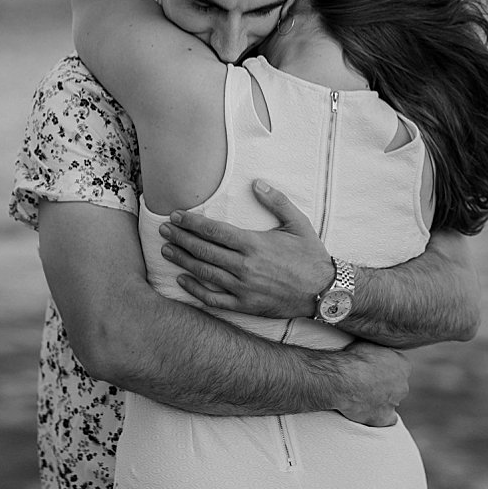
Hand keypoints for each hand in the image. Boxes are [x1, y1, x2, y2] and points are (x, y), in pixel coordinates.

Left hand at [162, 182, 333, 318]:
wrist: (323, 291)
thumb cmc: (311, 256)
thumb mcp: (298, 223)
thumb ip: (276, 201)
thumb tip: (256, 183)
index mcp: (254, 244)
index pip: (214, 231)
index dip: (192, 222)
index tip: (177, 216)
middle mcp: (244, 266)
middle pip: (203, 250)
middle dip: (181, 238)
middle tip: (164, 229)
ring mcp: (243, 287)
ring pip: (204, 272)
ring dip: (182, 260)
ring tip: (166, 249)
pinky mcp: (244, 305)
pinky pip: (213, 298)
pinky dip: (195, 289)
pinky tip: (182, 280)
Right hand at [331, 341, 410, 426]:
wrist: (343, 379)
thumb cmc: (353, 359)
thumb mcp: (368, 345)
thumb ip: (377, 350)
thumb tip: (374, 350)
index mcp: (403, 365)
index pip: (400, 368)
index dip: (386, 370)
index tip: (374, 371)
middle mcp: (403, 384)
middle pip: (397, 387)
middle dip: (386, 387)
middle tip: (367, 385)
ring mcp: (395, 402)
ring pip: (392, 403)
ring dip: (381, 402)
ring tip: (362, 399)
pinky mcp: (384, 417)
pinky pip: (388, 420)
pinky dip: (380, 418)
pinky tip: (369, 414)